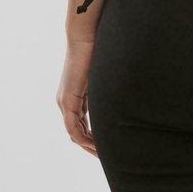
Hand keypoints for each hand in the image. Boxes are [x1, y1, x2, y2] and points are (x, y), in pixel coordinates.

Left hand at [56, 37, 97, 156]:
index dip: (94, 138)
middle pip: (77, 133)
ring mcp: (65, 102)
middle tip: (107, 156)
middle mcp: (66, 102)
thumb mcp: (105, 75)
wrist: (85, 35)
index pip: (82, 125)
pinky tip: (97, 145)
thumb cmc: (98, 48)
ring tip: (104, 155)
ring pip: (75, 134)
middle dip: (92, 146)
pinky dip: (84, 139)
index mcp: (75, 96)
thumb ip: (109, 88)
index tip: (108, 146)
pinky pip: (73, 128)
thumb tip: (127, 92)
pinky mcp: (67, 101)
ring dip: (88, 146)